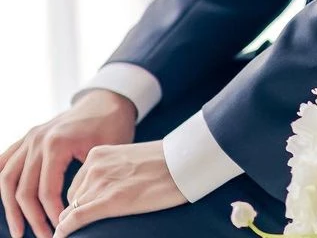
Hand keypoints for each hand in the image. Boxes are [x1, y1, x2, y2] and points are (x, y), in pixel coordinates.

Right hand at [0, 90, 136, 237]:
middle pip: (24, 189)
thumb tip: (77, 210)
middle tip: (43, 237)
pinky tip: (4, 200)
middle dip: (32, 218)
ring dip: (10, 207)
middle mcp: (38, 140)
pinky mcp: (29, 137)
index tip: (63, 227)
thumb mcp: (106, 150)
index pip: (46, 191)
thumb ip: (88, 178)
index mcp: (57, 143)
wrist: (109, 98)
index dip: (52, 214)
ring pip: (8, 178)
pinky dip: (2, 180)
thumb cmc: (113, 124)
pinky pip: (5, 160)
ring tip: (18, 231)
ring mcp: (30, 137)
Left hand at [54, 141, 183, 236]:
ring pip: (71, 211)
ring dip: (74, 223)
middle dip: (77, 212)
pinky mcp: (108, 202)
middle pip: (73, 199)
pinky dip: (65, 232)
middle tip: (87, 223)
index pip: (77, 184)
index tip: (86, 212)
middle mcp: (94, 167)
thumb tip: (107, 191)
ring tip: (80, 233)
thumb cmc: (165, 161)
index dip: (81, 201)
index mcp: (99, 154)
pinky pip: (74, 220)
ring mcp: (100, 184)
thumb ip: (112, 170)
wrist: (184, 161)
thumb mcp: (130, 159)